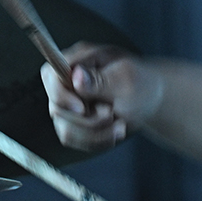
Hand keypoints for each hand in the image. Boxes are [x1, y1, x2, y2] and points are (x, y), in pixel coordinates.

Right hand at [41, 42, 162, 150]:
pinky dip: (96, 140)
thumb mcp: (127, 79)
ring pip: (65, 128)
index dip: (61, 94)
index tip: (82, 108)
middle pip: (56, 106)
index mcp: (80, 60)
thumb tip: (75, 76)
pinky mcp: (73, 121)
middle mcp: (69, 80)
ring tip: (119, 126)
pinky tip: (113, 132)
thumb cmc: (141, 83)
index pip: (50, 75)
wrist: (150, 99)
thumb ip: (100, 79)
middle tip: (113, 114)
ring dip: (95, 133)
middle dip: (88, 119)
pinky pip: (74, 139)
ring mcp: (69, 102)